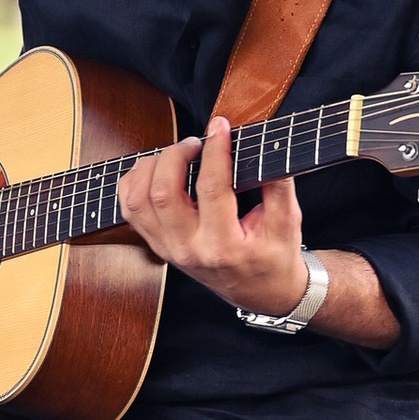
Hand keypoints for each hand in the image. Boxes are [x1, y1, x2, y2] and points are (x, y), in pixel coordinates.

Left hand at [116, 119, 311, 317]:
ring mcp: (169, 250)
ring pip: (138, 202)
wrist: (260, 292)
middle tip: (195, 142)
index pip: (211, 188)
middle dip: (175, 155)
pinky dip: (134, 184)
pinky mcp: (158, 247)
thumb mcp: (287, 222)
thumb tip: (267, 145)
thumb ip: (279, 184)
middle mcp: (190, 249)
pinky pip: (131, 211)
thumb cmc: (274, 255)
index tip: (220, 127)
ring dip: (150, 168)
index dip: (215, 151)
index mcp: (224, 246)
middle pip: (163, 193)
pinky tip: (153, 170)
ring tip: (173, 154)